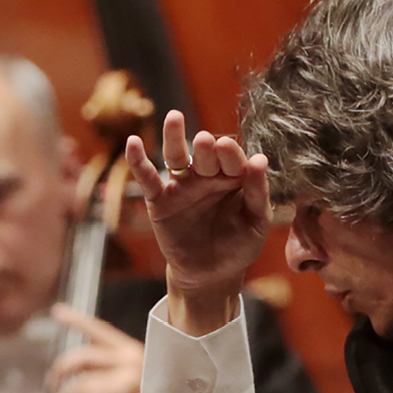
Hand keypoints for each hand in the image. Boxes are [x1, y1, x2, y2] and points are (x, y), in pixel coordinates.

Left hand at [46, 302, 145, 392]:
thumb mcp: (143, 377)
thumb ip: (114, 371)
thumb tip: (82, 381)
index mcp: (133, 351)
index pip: (100, 330)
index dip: (77, 320)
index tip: (58, 312)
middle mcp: (128, 359)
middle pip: (83, 356)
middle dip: (61, 369)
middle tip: (53, 380)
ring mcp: (123, 377)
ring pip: (80, 380)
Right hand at [125, 111, 269, 333]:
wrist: (211, 274)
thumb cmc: (238, 245)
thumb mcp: (256, 221)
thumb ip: (257, 192)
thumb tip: (260, 159)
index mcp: (233, 178)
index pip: (233, 160)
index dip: (231, 155)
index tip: (229, 150)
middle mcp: (207, 176)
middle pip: (204, 155)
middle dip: (206, 148)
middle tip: (206, 141)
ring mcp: (182, 186)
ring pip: (176, 158)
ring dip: (174, 138)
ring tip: (174, 118)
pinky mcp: (159, 200)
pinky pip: (148, 179)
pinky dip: (138, 161)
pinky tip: (133, 143)